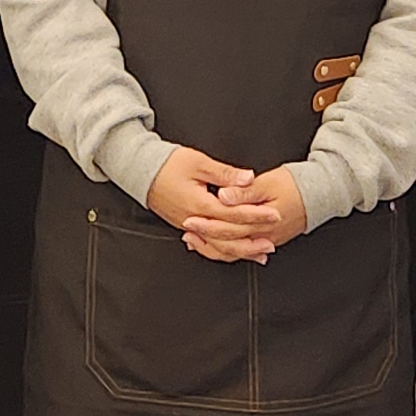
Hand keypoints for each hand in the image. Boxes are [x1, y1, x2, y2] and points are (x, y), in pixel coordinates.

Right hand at [145, 149, 289, 259]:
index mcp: (199, 204)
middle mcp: (194, 220)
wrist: (141, 172)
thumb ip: (225, 173)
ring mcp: (189, 226)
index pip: (234, 214)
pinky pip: (208, 244)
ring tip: (259, 253)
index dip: (256, 215)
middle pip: (227, 238)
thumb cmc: (167, 164)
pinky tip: (235, 250)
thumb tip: (247, 178)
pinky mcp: (186, 227)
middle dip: (252, 240)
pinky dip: (224, 249)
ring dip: (240, 250)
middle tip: (272, 241)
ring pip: (218, 246)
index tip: (274, 214)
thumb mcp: (198, 162)